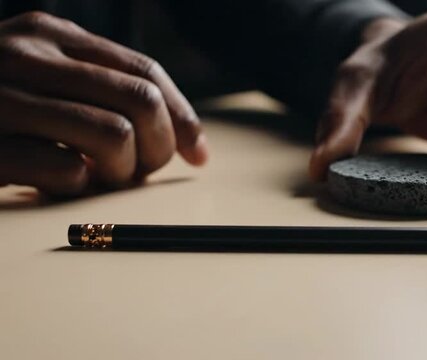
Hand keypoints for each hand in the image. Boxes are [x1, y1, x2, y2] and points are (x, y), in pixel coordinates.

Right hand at [0, 12, 207, 194]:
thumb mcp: (39, 72)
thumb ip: (98, 85)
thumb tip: (181, 136)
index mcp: (50, 34)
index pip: (145, 71)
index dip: (182, 117)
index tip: (198, 154)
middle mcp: (28, 55)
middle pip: (141, 100)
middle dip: (158, 146)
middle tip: (141, 171)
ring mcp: (3, 98)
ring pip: (114, 134)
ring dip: (121, 170)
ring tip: (99, 178)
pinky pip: (67, 169)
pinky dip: (77, 185)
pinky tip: (59, 183)